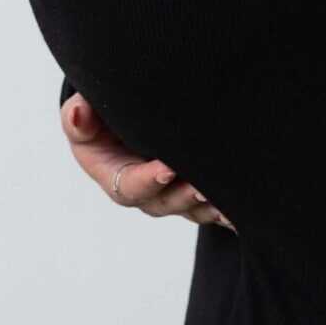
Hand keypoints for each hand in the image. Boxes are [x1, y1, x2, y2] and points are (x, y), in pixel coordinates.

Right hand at [60, 91, 234, 231]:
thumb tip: (79, 114)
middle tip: (205, 188)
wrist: (129, 119)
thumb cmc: (102, 120)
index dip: (149, 180)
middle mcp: (150, 193)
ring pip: (196, 207)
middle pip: (168, 202)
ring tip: (230, 204)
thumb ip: (78, 117)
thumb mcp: (83, 118)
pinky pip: (216, 204)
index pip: (132, 186)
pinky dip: (231, 210)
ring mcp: (177, 194)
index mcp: (118, 179)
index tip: (167, 169)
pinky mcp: (201, 189)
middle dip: (187, 196)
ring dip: (213, 206)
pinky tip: (247, 209)